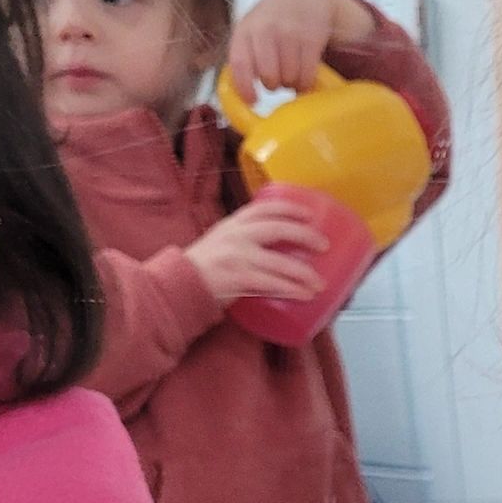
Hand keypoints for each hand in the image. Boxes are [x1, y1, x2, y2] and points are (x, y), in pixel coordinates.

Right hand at [187, 197, 328, 304]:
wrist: (177, 285)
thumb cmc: (203, 266)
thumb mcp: (221, 240)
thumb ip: (244, 238)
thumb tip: (278, 243)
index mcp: (233, 224)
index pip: (265, 208)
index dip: (290, 208)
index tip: (309, 214)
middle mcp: (236, 236)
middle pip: (278, 229)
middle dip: (305, 235)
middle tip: (324, 245)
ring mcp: (237, 257)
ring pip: (279, 262)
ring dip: (304, 273)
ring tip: (320, 283)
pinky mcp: (237, 279)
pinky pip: (271, 283)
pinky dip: (291, 289)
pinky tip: (305, 294)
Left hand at [225, 0, 373, 102]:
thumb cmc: (274, 20)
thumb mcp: (251, 28)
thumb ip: (242, 53)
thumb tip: (226, 83)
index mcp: (245, 29)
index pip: (240, 63)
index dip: (245, 87)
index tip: (253, 100)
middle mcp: (266, 28)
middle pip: (268, 75)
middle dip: (273, 85)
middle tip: (277, 81)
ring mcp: (290, 32)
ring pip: (289, 77)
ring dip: (292, 83)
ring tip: (292, 74)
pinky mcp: (312, 37)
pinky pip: (307, 74)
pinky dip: (306, 82)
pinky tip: (305, 76)